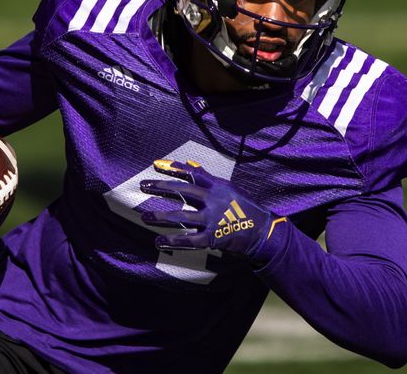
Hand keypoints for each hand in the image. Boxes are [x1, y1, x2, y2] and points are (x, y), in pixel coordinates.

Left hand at [139, 160, 286, 258]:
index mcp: (218, 187)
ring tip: (144, 216)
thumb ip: (210, 180)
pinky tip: (157, 241)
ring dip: (161, 216)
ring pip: (181, 216)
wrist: (263, 232)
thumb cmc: (246, 209)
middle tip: (143, 185)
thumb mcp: (230, 189)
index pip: (193, 173)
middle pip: (183, 190)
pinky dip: (172, 241)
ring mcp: (212, 219)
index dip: (174, 168)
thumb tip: (191, 166)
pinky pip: (188, 240)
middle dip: (161, 187)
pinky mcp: (212, 238)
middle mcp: (214, 200)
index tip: (156, 164)